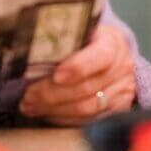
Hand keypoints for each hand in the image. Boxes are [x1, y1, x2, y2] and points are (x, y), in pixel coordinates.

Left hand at [19, 24, 135, 125]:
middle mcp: (121, 68)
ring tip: (30, 106)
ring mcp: (121, 91)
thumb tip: (29, 49)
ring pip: (86, 108)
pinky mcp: (117, 110)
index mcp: (112, 42)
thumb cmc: (89, 38)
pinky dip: (64, 119)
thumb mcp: (81, 29)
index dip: (78, 68)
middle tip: (28, 95)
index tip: (55, 75)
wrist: (114, 52)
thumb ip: (63, 38)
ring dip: (54, 109)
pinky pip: (88, 120)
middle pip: (87, 88)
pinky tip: (46, 113)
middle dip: (52, 94)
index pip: (100, 57)